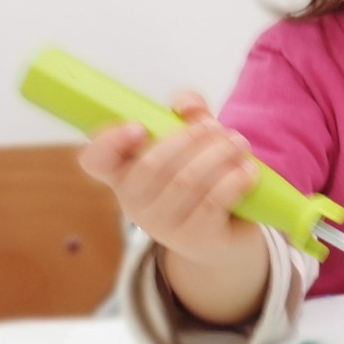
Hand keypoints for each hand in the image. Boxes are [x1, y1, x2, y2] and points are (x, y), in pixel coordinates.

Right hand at [77, 92, 259, 268]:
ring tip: (239, 144)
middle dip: (190, 139)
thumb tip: (187, 105)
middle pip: (153, 165)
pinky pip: (212, 203)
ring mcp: (162, 226)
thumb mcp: (194, 142)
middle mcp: (134, 202)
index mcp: (123, 174)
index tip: (138, 126)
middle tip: (218, 129)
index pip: (96, 160)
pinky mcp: (193, 239)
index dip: (109, 141)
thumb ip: (189, 114)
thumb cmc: (201, 179)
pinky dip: (234, 180)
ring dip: (218, 156)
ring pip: (187, 181)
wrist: (223, 237)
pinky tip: (248, 170)